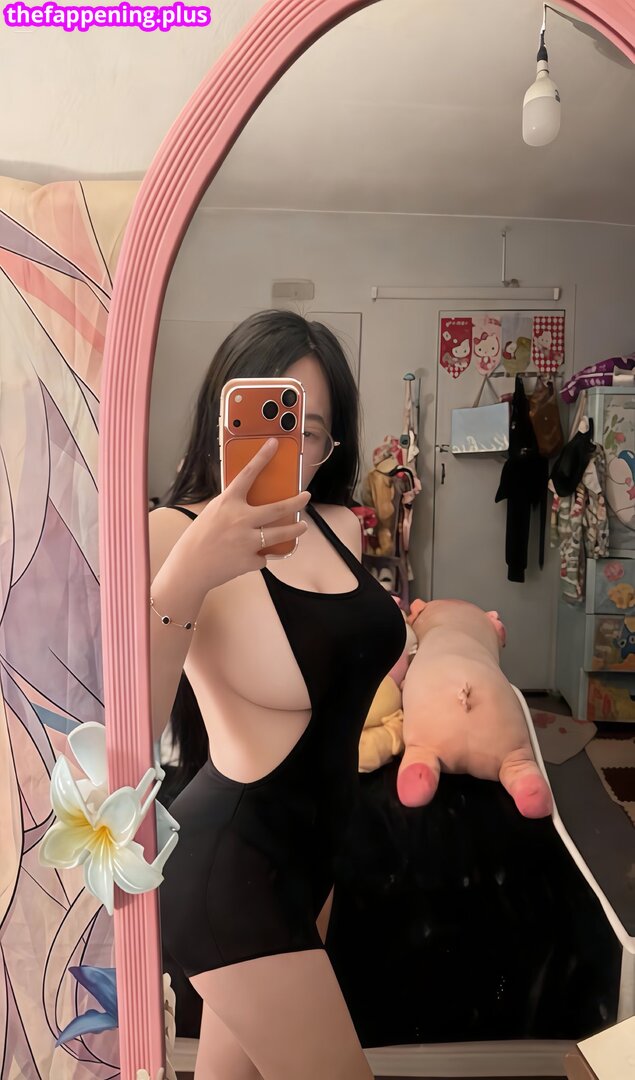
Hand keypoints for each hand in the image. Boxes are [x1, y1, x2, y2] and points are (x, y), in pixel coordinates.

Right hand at [179, 439, 309, 591]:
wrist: (189, 568)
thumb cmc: (199, 538)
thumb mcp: (213, 513)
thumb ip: (233, 507)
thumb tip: (254, 505)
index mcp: (228, 503)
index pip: (248, 474)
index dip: (262, 457)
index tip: (274, 444)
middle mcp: (240, 519)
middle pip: (277, 508)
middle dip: (296, 502)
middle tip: (306, 497)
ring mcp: (247, 540)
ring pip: (281, 534)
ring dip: (295, 529)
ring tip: (302, 527)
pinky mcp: (250, 560)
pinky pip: (263, 556)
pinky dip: (258, 557)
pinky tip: (245, 558)